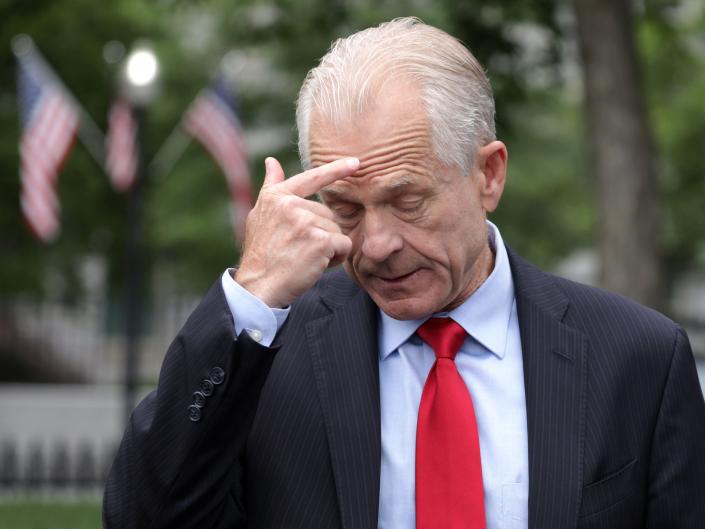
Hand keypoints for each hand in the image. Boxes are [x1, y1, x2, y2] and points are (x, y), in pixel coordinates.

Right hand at [235, 156, 359, 307]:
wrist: (258, 287)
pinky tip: (316, 266)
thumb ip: (271, 187)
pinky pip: (344, 245)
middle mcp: (290, 205)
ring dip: (329, 248)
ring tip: (305, 259)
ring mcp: (305, 221)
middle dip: (322, 235)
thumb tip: (271, 160)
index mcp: (276, 197)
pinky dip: (336, 259)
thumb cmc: (261, 255)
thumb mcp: (260, 216)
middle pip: (328, 215)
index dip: (335, 170)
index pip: (311, 178)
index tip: (356, 162)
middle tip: (300, 251)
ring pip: (337, 231)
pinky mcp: (320, 240)